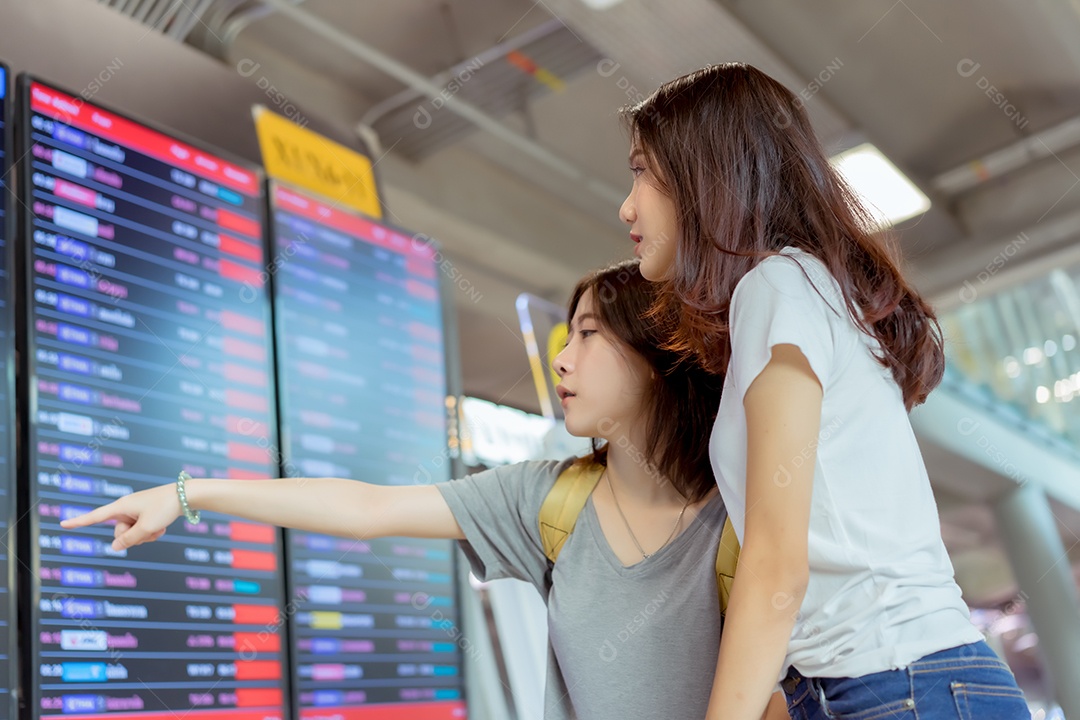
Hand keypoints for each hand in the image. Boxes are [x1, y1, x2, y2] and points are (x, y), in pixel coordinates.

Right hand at [59, 483, 184, 550]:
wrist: (187, 495)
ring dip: (145, 536)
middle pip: (119, 533)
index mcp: (121, 506)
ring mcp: (137, 511)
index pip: (95, 516)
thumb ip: (129, 540)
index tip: (62, 524)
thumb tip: (114, 547)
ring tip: (159, 528)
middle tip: (149, 530)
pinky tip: (163, 528)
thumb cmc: (165, 508)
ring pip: (133, 534)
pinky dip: (152, 532)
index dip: (79, 522)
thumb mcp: (147, 528)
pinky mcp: (146, 514)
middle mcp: (126, 508)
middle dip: (133, 537)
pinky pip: (143, 530)